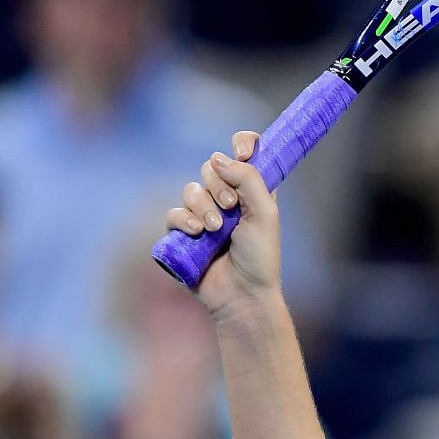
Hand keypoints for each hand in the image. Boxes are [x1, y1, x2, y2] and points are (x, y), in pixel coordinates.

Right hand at [164, 131, 281, 317]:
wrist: (241, 294)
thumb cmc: (260, 256)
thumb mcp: (264, 214)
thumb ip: (249, 180)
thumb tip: (220, 158)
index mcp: (254, 190)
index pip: (245, 153)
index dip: (242, 144)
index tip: (242, 153)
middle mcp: (229, 198)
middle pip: (211, 167)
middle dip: (219, 186)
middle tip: (231, 207)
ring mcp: (204, 214)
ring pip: (191, 189)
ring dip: (202, 206)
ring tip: (215, 229)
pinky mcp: (184, 233)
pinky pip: (173, 213)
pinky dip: (183, 220)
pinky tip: (197, 234)